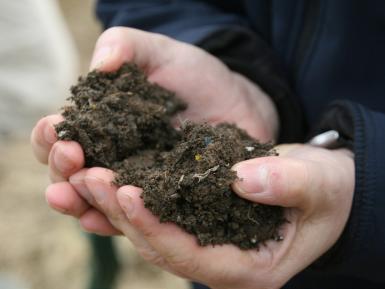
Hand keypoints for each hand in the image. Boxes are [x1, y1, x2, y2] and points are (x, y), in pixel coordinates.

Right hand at [31, 27, 278, 232]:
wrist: (235, 103)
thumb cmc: (192, 76)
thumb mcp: (158, 52)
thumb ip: (124, 46)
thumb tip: (99, 66)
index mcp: (98, 127)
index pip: (59, 138)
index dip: (50, 136)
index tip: (58, 129)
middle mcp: (109, 160)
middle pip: (70, 176)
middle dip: (63, 170)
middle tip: (72, 157)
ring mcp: (133, 184)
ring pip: (95, 202)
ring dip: (81, 201)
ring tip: (80, 191)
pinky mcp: (159, 203)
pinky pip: (133, 220)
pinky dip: (114, 222)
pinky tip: (101, 220)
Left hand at [47, 144, 353, 287]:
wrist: (326, 186)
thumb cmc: (328, 191)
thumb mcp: (320, 184)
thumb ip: (289, 183)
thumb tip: (244, 179)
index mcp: (248, 267)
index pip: (191, 256)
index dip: (156, 227)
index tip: (127, 193)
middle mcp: (219, 260)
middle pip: (160, 244)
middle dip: (122, 213)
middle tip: (87, 178)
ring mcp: (206, 241)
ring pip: (151, 229)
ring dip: (116, 203)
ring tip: (85, 173)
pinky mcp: (198, 218)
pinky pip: (158, 211)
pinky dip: (132, 193)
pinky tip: (109, 170)